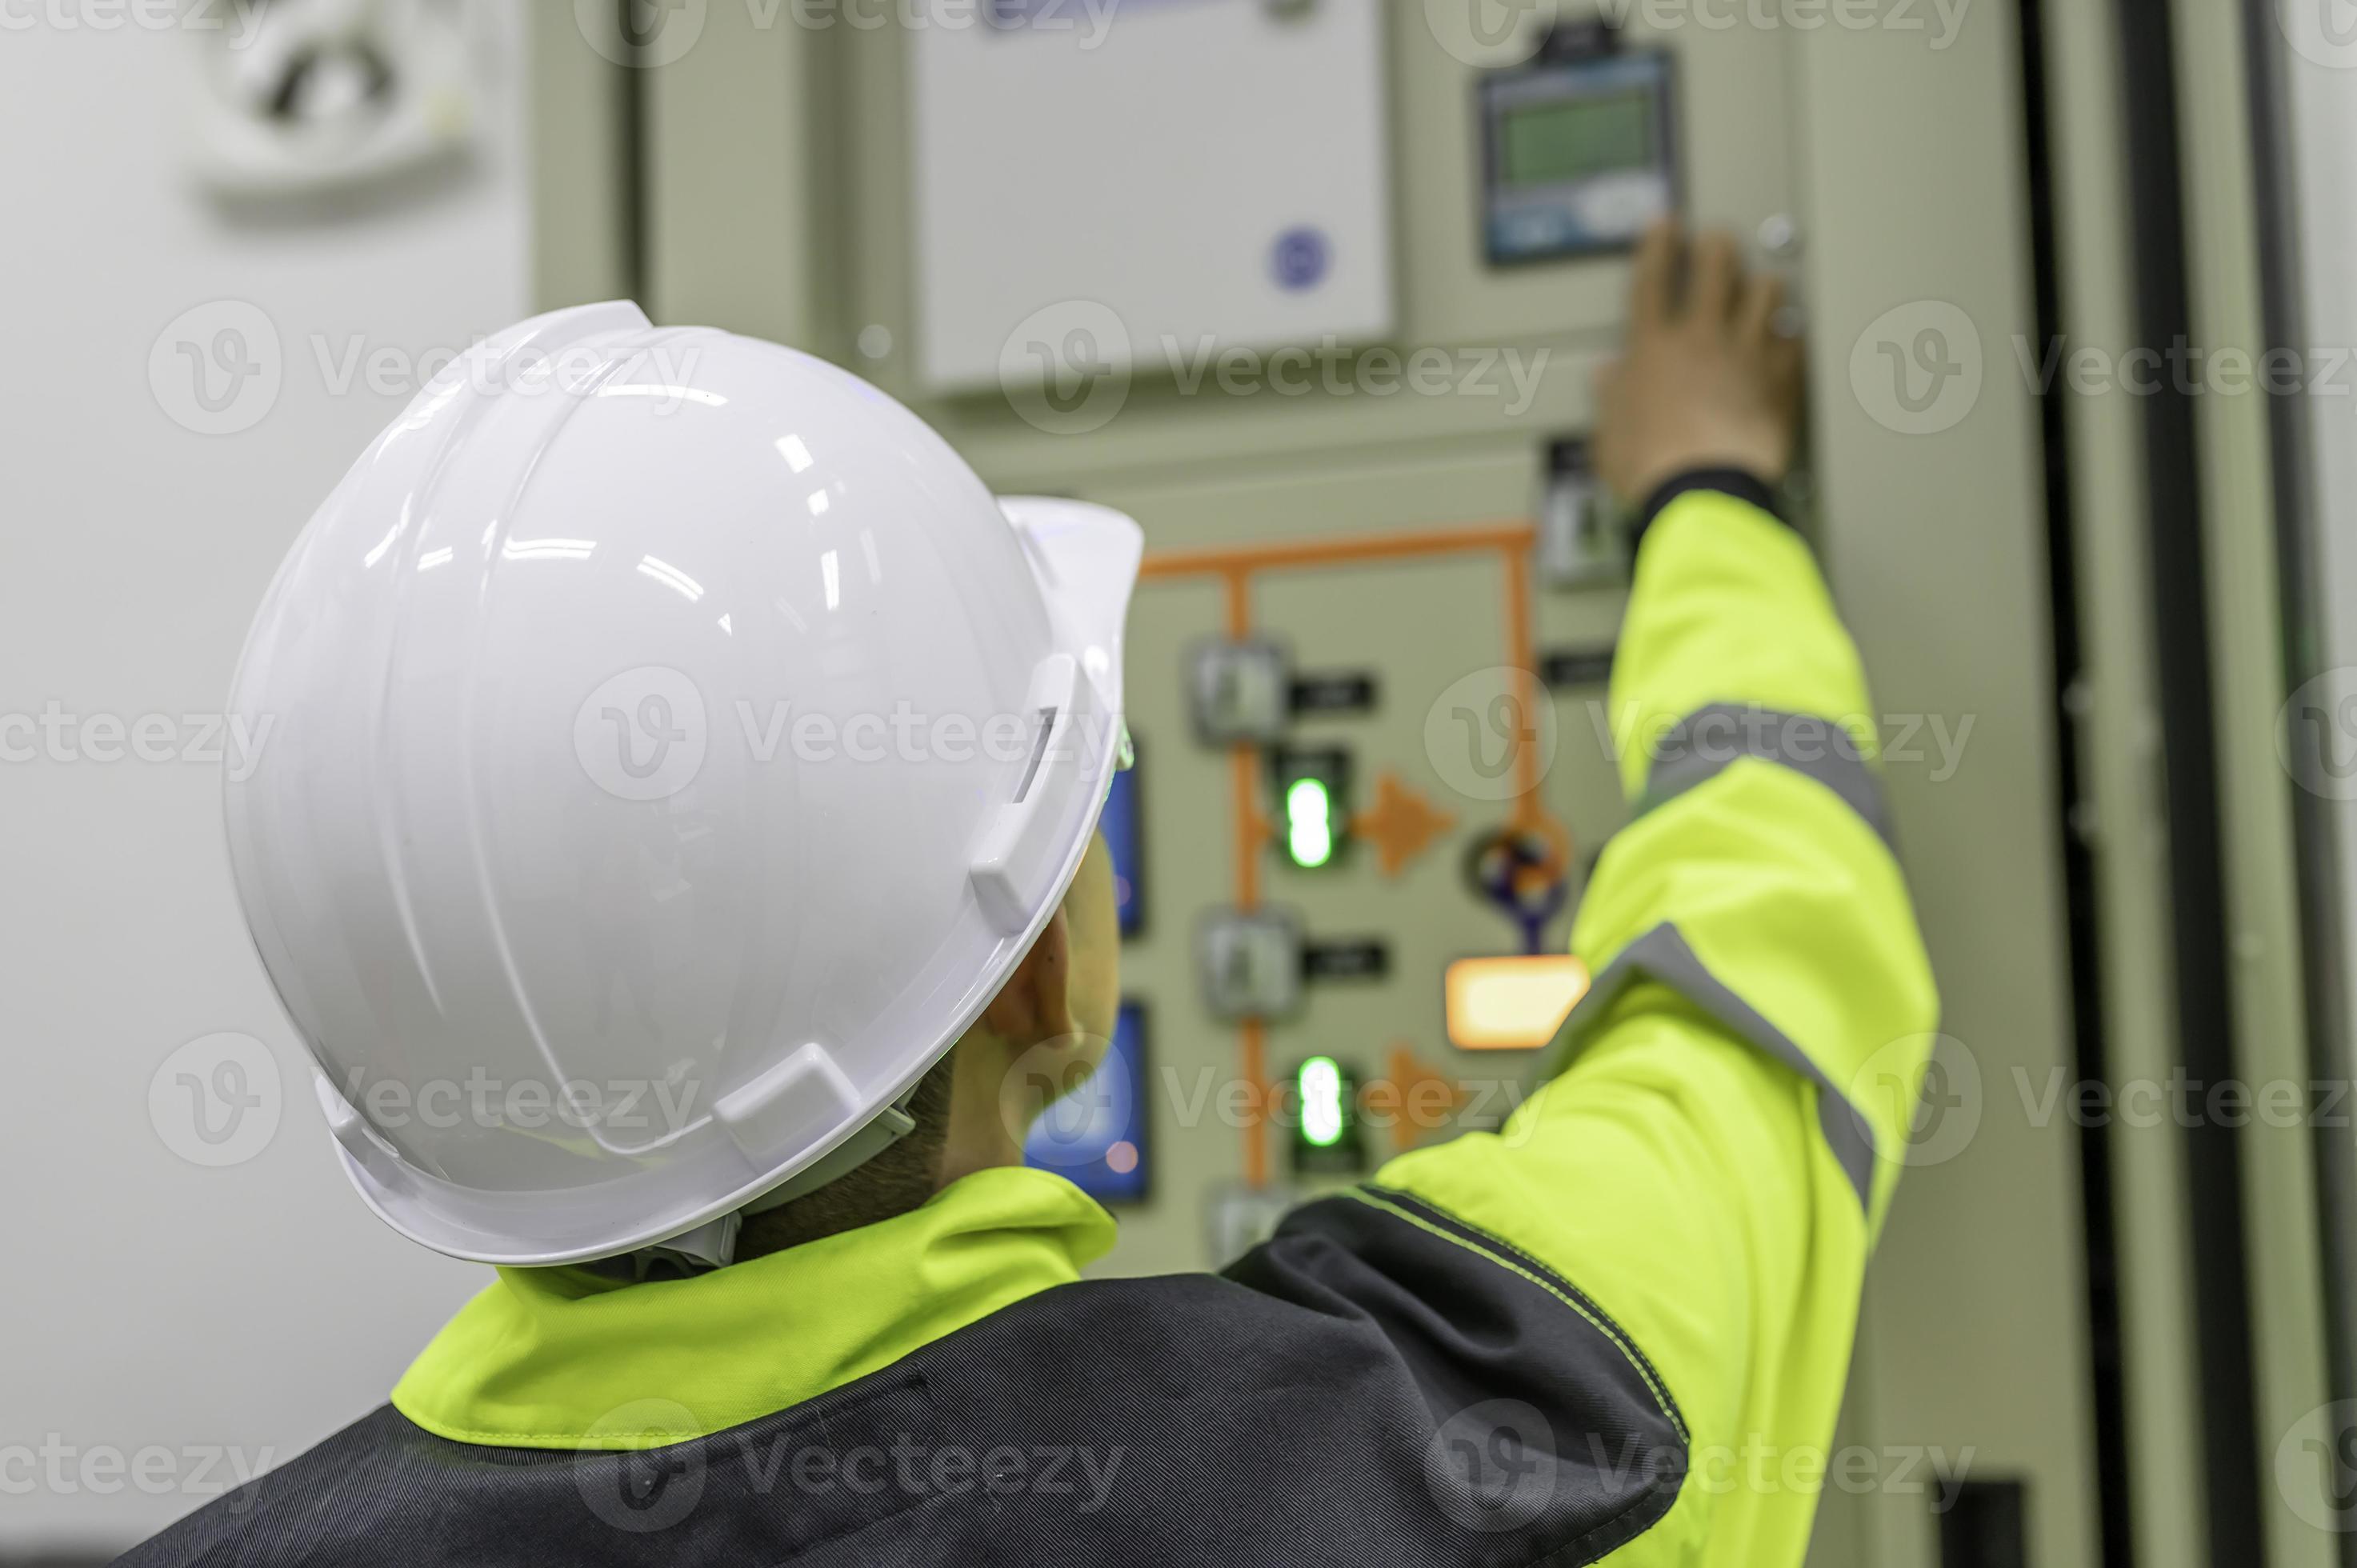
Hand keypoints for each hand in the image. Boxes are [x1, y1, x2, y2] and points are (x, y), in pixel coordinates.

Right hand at [1592, 220, 1803, 506]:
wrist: (1703, 492)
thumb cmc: (1651, 469)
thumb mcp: (1609, 435)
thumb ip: (1612, 400)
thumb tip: (1606, 379)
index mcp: (1652, 348)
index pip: (1652, 279)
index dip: (1658, 245)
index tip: (1664, 226)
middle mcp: (1701, 339)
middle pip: (1715, 267)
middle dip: (1718, 246)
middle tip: (1718, 241)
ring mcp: (1745, 355)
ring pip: (1765, 292)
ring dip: (1762, 285)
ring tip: (1762, 285)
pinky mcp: (1779, 382)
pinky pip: (1793, 343)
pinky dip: (1790, 337)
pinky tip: (1789, 338)